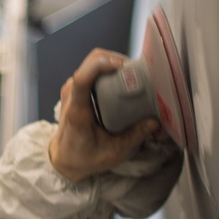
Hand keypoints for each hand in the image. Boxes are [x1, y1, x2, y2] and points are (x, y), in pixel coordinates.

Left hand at [48, 49, 160, 182]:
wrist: (64, 159)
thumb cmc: (85, 157)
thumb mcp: (113, 153)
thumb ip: (134, 137)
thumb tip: (154, 121)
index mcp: (78, 111)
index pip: (82, 79)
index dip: (101, 66)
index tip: (121, 67)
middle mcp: (72, 94)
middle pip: (92, 61)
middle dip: (117, 60)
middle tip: (137, 72)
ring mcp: (72, 88)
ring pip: (94, 61)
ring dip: (114, 63)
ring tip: (133, 75)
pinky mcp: (76, 87)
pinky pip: (93, 69)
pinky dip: (109, 69)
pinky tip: (123, 80)